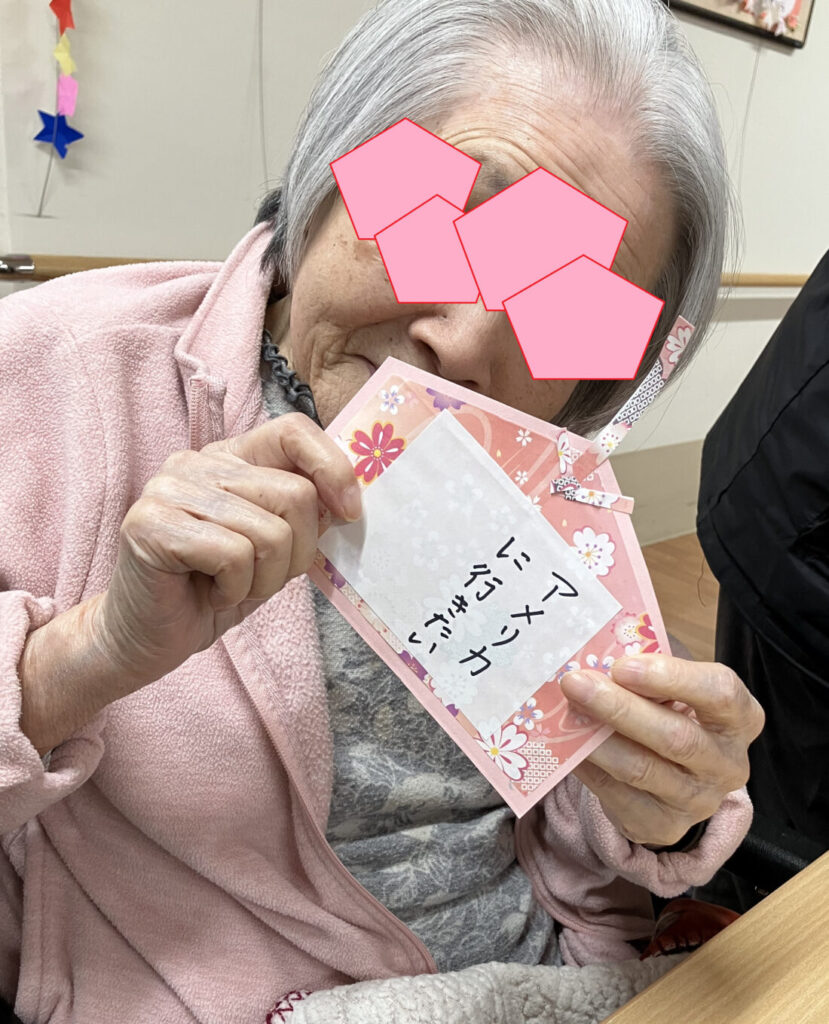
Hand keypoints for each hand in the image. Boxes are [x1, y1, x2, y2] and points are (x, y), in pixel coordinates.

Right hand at [92, 413, 360, 687]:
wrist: (149, 638)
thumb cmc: (215, 591)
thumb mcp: (275, 550)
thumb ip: (303, 516)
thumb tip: (347, 500)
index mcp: (230, 458)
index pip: (293, 431)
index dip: (333, 468)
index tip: (349, 514)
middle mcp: (197, 462)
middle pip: (294, 494)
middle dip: (297, 553)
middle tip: (263, 579)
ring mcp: (168, 488)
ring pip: (269, 532)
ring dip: (265, 580)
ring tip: (232, 589)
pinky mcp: (150, 524)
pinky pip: (234, 556)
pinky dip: (235, 591)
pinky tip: (210, 595)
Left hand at [559, 654, 764, 847]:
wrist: (677, 777)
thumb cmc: (673, 713)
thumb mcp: (674, 687)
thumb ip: (649, 671)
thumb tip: (598, 655)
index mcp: (740, 718)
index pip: (719, 693)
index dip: (671, 677)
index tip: (622, 666)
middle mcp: (727, 764)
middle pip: (675, 737)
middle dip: (619, 707)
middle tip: (575, 683)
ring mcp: (698, 801)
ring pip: (641, 769)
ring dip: (596, 738)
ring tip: (566, 712)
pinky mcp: (664, 825)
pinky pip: (616, 793)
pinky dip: (587, 765)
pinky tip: (566, 744)